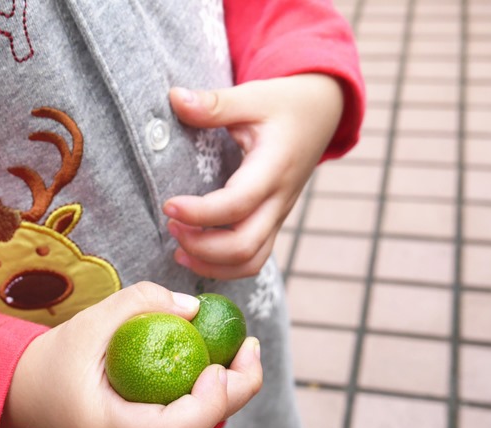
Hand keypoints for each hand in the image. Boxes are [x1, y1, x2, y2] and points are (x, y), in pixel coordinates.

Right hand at [2, 282, 262, 427]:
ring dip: (226, 391)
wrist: (29, 394)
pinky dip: (207, 395)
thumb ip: (140, 302)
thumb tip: (195, 309)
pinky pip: (188, 424)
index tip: (217, 363)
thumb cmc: (56, 357)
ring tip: (238, 348)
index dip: (207, 403)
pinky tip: (216, 361)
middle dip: (235, 390)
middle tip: (250, 345)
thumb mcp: (91, 319)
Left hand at [164, 74, 343, 279]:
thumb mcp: (253, 96)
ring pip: (250, 262)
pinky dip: (222, 267)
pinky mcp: (272, 223)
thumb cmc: (285, 104)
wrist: (322, 113)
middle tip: (171, 225)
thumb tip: (174, 97)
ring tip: (177, 249)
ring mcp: (277, 216)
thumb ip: (214, 103)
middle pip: (244, 247)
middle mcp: (279, 200)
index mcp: (273, 168)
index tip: (168, 205)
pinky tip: (193, 255)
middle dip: (202, 246)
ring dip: (211, 264)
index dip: (200, 213)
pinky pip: (252, 259)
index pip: (237, 204)